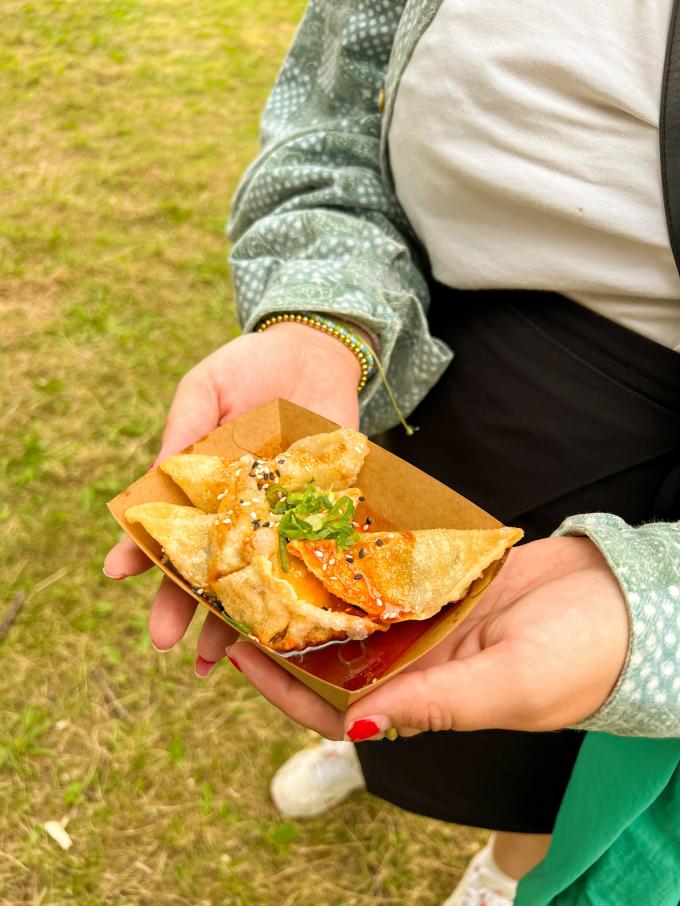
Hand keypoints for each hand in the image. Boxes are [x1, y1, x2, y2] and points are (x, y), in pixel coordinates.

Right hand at [103, 323, 361, 671]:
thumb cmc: (250, 366)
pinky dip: (297, 592)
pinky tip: (284, 627)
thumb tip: (155, 479)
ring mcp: (280, 516)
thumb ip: (183, 431)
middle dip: (183, 603)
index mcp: (202, 484)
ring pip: (254, 576)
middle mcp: (238, 510)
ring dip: (234, 617)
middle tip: (163, 642)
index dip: (141, 550)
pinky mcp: (323, 513)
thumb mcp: (205, 390)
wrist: (315, 351)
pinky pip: (308, 557)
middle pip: (207, 565)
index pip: (165, 526)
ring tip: (213, 659)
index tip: (118, 573)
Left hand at [226, 536, 629, 737]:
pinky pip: (391, 573)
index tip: (240, 652)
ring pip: (357, 610)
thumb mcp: (506, 686)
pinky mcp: (444, 583)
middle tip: (243, 592)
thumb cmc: (579, 657)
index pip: (334, 705)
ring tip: (275, 555)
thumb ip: (434, 705)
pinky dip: (361, 559)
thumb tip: (354, 725)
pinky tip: (330, 534)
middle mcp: (416, 662)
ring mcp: (428, 621)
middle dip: (287, 630)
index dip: (283, 687)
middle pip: (333, 653)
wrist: (626, 602)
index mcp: (424, 700)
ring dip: (318, 589)